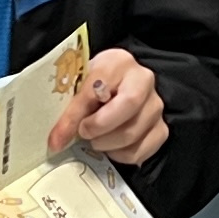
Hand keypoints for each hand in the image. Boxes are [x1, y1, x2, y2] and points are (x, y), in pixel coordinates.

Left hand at [51, 46, 167, 166]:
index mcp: (119, 62)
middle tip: (84, 134)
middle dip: (100, 128)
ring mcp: (156, 105)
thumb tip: (56, 142)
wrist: (119, 88)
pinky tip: (111, 147)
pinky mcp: (161, 128)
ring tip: (96, 140)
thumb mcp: (80, 87)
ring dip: (107, 144)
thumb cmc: (95, 86)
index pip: (99, 88)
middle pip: (127, 108)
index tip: (64, 133)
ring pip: (133, 133)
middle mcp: (144, 80)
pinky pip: (141, 150)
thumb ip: (70, 111)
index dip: (78, 114)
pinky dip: (121, 155)